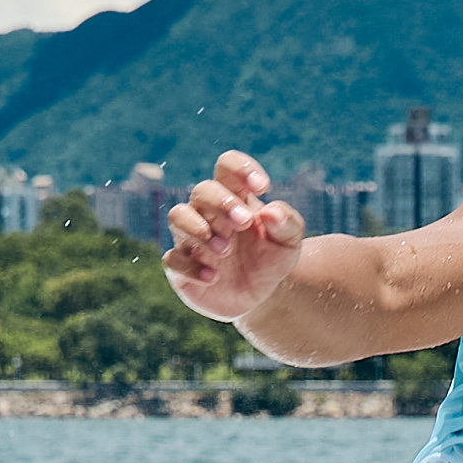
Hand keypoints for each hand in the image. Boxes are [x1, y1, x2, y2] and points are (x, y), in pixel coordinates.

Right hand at [162, 152, 304, 321]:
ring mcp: (192, 239)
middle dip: (222, 203)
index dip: (241, 168)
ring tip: (224, 249)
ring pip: (177, 216)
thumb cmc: (270, 260)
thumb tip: (271, 212)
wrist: (259, 297)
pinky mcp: (181, 267)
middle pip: (203, 190)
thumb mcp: (289, 243)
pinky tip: (212, 277)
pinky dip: (190, 267)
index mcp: (236, 197)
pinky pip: (172, 259)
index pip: (227, 166)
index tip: (262, 187)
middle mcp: (209, 213)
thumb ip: (287, 223)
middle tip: (244, 222)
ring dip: (198, 229)